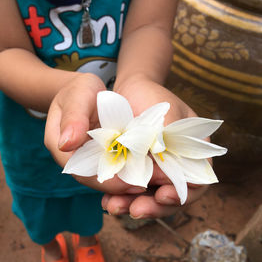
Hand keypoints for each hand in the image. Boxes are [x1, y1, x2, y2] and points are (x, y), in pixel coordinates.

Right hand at [45, 73, 148, 194]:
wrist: (85, 91)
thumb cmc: (79, 90)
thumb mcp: (77, 96)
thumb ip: (73, 117)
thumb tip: (66, 144)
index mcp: (58, 144)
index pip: (79, 170)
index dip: (103, 179)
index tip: (129, 182)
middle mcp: (71, 157)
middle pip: (93, 178)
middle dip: (119, 185)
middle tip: (147, 186)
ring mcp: (85, 158)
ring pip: (104, 176)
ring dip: (126, 181)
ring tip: (152, 181)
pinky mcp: (99, 157)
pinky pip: (112, 168)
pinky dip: (129, 170)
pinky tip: (148, 170)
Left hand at [100, 77, 207, 217]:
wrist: (128, 92)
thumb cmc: (151, 97)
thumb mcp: (164, 112)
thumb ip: (168, 136)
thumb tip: (163, 161)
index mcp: (193, 153)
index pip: (196, 182)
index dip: (181, 193)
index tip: (162, 195)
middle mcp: (176, 166)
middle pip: (171, 196)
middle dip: (154, 207)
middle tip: (135, 210)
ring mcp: (155, 171)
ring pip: (149, 197)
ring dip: (132, 204)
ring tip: (114, 207)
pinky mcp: (135, 172)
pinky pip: (130, 189)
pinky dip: (120, 196)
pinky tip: (108, 200)